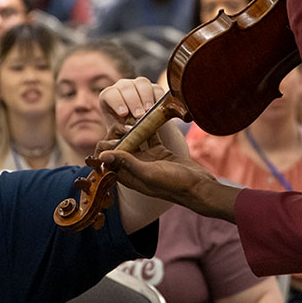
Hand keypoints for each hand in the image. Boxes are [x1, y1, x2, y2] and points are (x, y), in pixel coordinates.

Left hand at [97, 78, 240, 221]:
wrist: (199, 186)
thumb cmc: (174, 184)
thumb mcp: (148, 173)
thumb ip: (126, 163)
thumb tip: (102, 155)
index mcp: (129, 176)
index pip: (109, 161)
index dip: (107, 147)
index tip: (113, 135)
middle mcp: (136, 168)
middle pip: (120, 148)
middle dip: (119, 135)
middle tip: (125, 122)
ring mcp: (148, 159)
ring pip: (135, 141)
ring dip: (133, 129)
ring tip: (135, 116)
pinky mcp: (160, 152)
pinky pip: (150, 137)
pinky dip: (148, 128)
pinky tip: (149, 116)